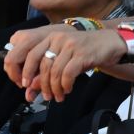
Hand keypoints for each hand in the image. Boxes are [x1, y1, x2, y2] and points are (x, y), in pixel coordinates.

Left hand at [4, 24, 125, 101]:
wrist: (110, 43)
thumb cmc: (83, 53)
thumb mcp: (62, 59)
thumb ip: (45, 72)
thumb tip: (29, 90)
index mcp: (48, 38)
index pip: (28, 54)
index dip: (23, 71)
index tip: (24, 85)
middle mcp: (57, 39)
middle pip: (40, 64)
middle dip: (39, 83)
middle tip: (43, 95)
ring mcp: (70, 45)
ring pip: (54, 71)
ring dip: (54, 88)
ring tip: (57, 96)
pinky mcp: (82, 53)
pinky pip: (68, 73)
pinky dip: (65, 85)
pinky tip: (67, 90)